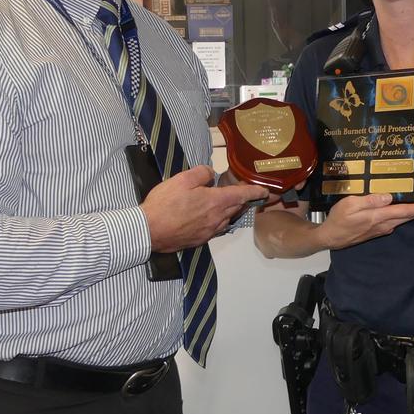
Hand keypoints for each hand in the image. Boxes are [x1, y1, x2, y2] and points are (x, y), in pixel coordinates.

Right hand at [141, 165, 267, 252]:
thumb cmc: (164, 203)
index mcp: (215, 201)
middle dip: (243, 200)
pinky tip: (212, 217)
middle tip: (243, 192)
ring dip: (231, 211)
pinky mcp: (200, 240)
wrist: (148, 231)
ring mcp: (209, 231)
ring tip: (229, 204)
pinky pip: (216, 228)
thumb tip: (211, 175)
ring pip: (227, 219)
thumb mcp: (182, 179)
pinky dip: (219, 220)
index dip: (255, 191)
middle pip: (236, 208)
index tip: (265, 191)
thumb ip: (201, 174)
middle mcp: (217, 218)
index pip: (242, 195)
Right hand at [317, 194, 413, 249]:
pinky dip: (403, 215)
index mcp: (379, 216)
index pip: (407, 211)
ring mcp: (382, 229)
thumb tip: (389, 197)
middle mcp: (385, 224)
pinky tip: (404, 208)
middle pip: (409, 216)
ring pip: (403, 219)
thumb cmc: (338, 219)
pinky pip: (396, 221)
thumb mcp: (349, 205)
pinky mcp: (378, 230)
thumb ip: (370, 200)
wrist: (331, 237)